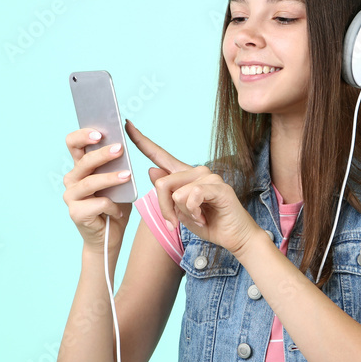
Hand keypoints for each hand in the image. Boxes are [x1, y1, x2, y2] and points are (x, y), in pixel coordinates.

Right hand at [61, 128, 132, 250]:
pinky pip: (97, 204)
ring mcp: (71, 197)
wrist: (109, 237)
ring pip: (90, 182)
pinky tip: (119, 210)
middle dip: (102, 154)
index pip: (74, 144)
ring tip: (128, 175)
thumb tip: (121, 149)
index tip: (100, 132)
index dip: (83, 135)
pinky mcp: (76, 213)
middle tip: (119, 149)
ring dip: (110, 178)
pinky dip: (112, 206)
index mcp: (80, 167)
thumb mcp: (119, 183)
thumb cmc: (115, 206)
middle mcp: (72, 179)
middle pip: (83, 161)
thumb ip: (118, 166)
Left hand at [125, 120, 259, 255]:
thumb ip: (166, 193)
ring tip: (198, 217)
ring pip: (176, 193)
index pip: (159, 154)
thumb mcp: (179, 211)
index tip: (127, 124)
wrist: (234, 237)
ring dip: (182, 213)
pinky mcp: (218, 187)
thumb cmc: (208, 223)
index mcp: (184, 175)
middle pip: (161, 183)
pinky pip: (191, 197)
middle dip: (164, 209)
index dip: (141, 140)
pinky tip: (204, 217)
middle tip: (176, 223)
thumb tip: (151, 170)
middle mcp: (196, 170)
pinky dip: (193, 213)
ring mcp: (209, 176)